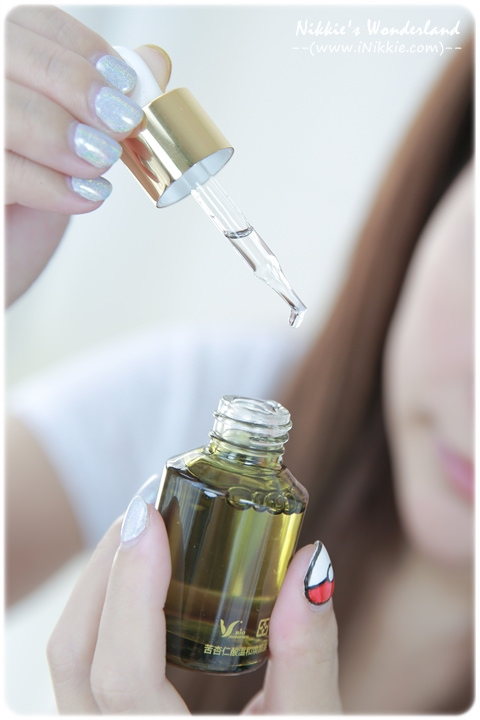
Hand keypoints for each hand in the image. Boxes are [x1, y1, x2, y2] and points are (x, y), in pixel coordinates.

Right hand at [5, 5, 170, 303]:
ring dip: (62, 133)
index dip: (83, 49)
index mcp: (4, 70)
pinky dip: (50, 184)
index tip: (126, 83)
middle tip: (121, 123)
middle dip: (76, 86)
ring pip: (3, 108)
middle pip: (11, 51)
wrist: (3, 267)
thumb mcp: (71, 150)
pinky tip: (85, 196)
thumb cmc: (28, 209)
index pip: (33, 25)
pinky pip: (2, 171)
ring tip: (100, 164)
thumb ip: (105, 102)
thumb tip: (153, 62)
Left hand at [47, 479, 341, 713]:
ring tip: (147, 535)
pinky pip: (79, 669)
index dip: (131, 589)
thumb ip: (309, 655)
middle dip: (105, 569)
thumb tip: (310, 563)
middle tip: (149, 511)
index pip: (123, 678)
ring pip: (69, 660)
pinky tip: (143, 582)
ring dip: (99, 586)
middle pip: (74, 657)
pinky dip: (102, 612)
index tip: (149, 518)